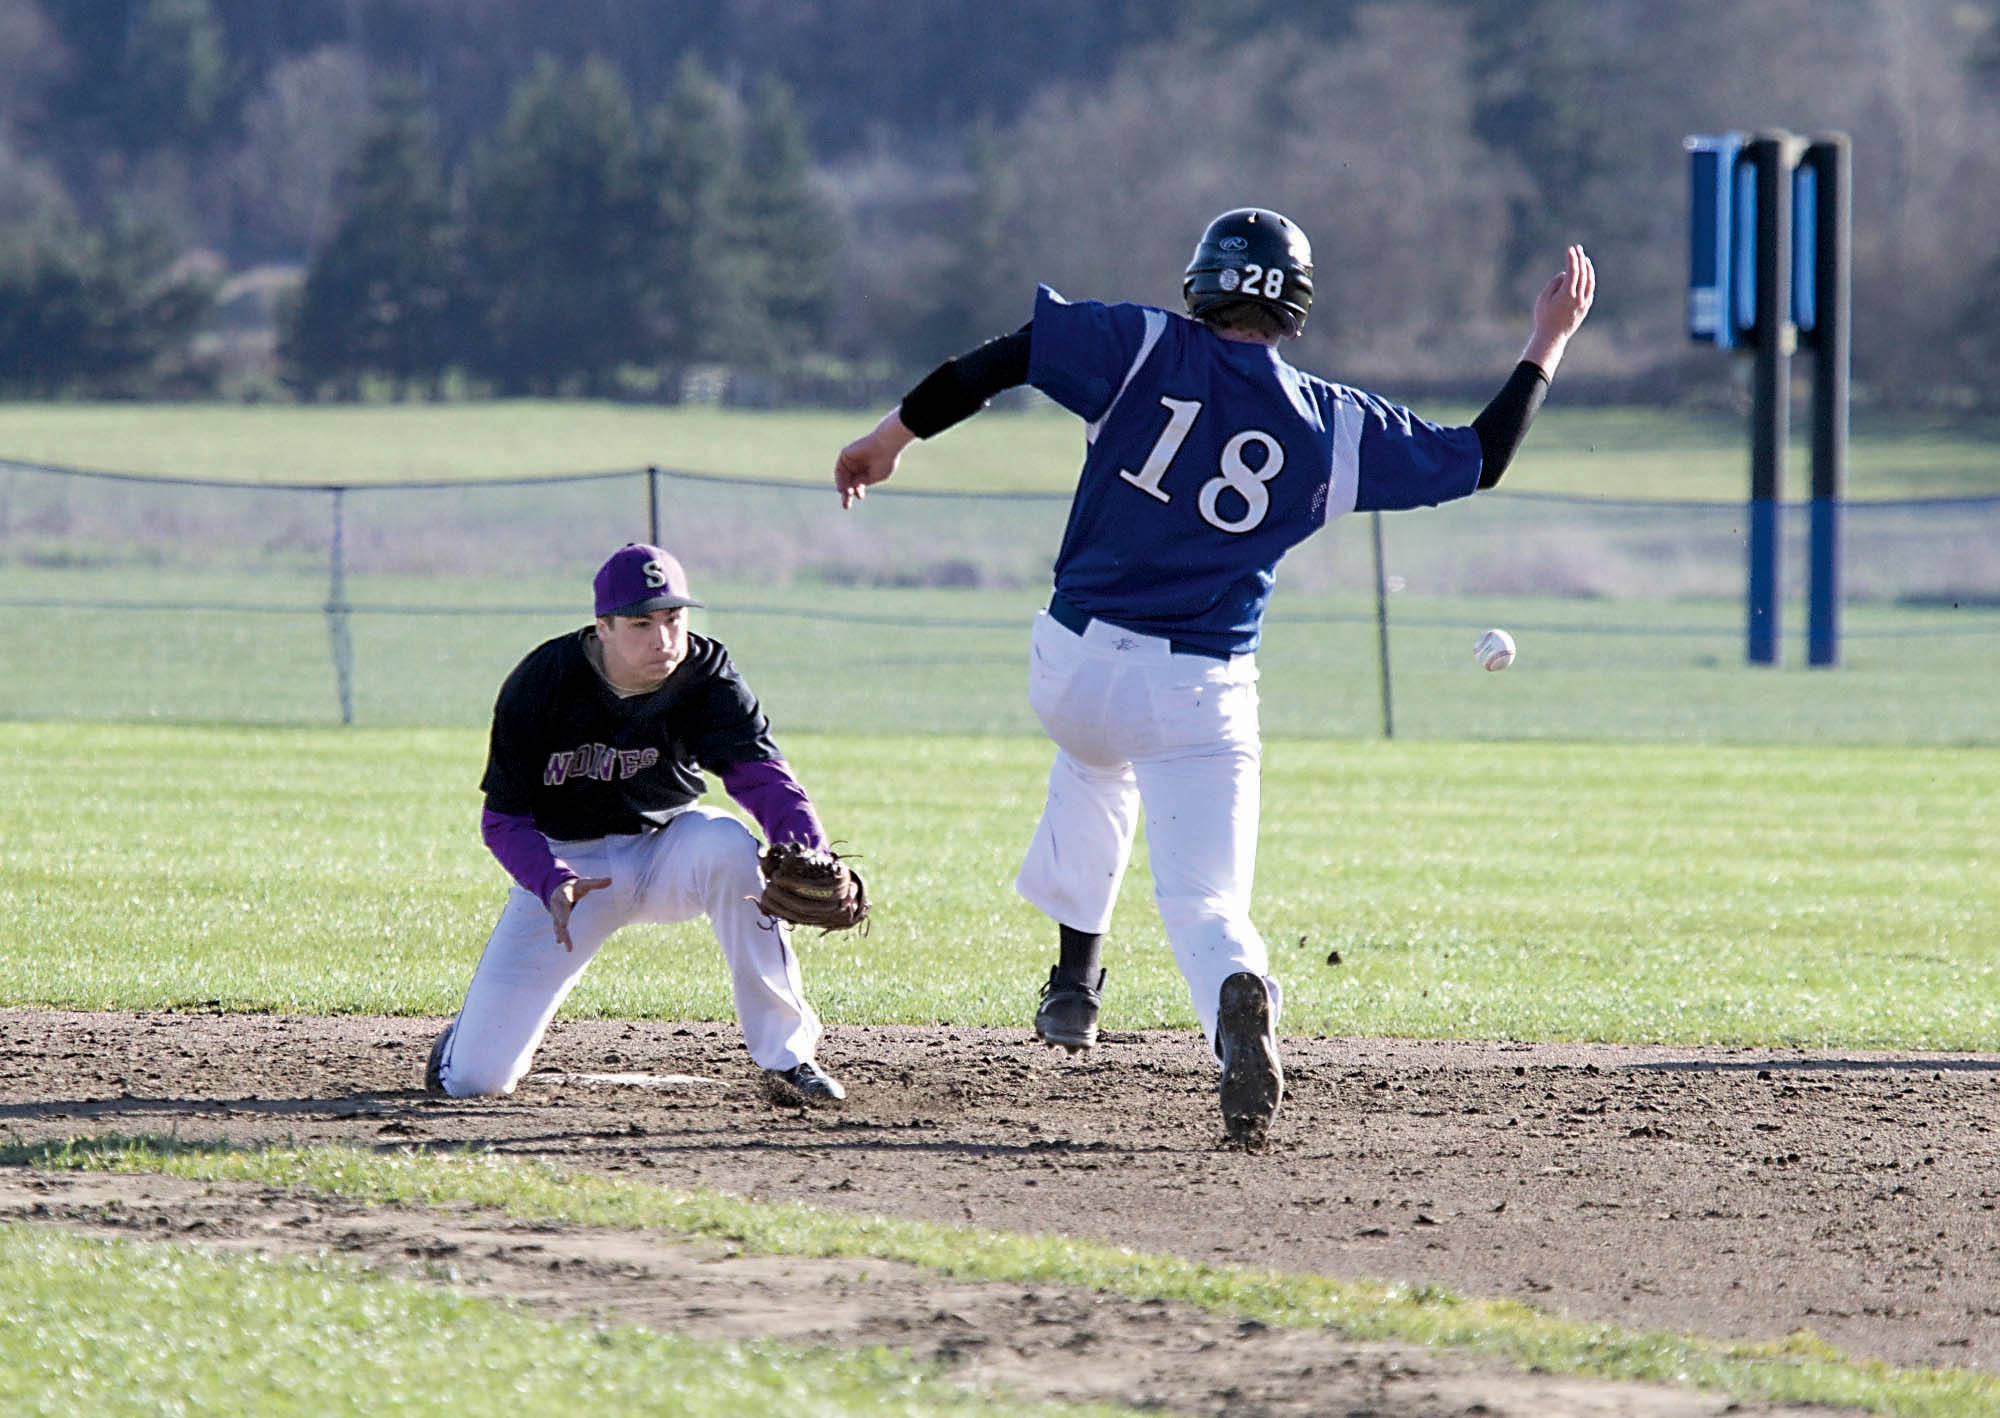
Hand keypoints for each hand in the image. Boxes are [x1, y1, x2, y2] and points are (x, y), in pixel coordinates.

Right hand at [548, 875, 610, 951]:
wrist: (559, 888)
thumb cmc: (575, 887)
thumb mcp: (584, 883)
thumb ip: (596, 883)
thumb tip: (610, 880)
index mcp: (564, 894)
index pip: (564, 900)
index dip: (564, 907)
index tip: (565, 915)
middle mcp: (558, 904)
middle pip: (559, 914)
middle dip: (561, 922)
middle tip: (563, 930)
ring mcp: (556, 912)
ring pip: (557, 924)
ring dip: (561, 934)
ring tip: (564, 944)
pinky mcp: (558, 919)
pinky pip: (558, 927)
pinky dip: (560, 934)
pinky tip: (560, 943)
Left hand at [834, 411, 915, 508]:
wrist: (886, 445)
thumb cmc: (885, 461)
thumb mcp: (875, 477)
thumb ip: (863, 482)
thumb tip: (851, 487)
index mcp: (867, 470)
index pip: (858, 484)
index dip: (858, 491)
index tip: (861, 496)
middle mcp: (858, 464)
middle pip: (849, 482)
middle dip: (848, 494)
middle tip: (846, 507)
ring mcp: (851, 459)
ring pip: (843, 477)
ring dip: (844, 487)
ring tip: (846, 494)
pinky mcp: (845, 454)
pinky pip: (839, 469)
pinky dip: (840, 478)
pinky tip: (842, 487)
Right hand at [1522, 244, 1595, 376]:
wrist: (1552, 337)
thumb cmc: (1544, 317)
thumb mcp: (1543, 298)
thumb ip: (1555, 283)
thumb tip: (1565, 275)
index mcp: (1567, 294)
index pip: (1572, 271)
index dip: (1572, 258)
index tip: (1570, 249)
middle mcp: (1578, 297)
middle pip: (1582, 273)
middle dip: (1579, 259)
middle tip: (1577, 249)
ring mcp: (1584, 302)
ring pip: (1589, 281)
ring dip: (1587, 268)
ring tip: (1584, 258)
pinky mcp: (1585, 307)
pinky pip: (1590, 289)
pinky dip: (1589, 279)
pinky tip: (1587, 274)